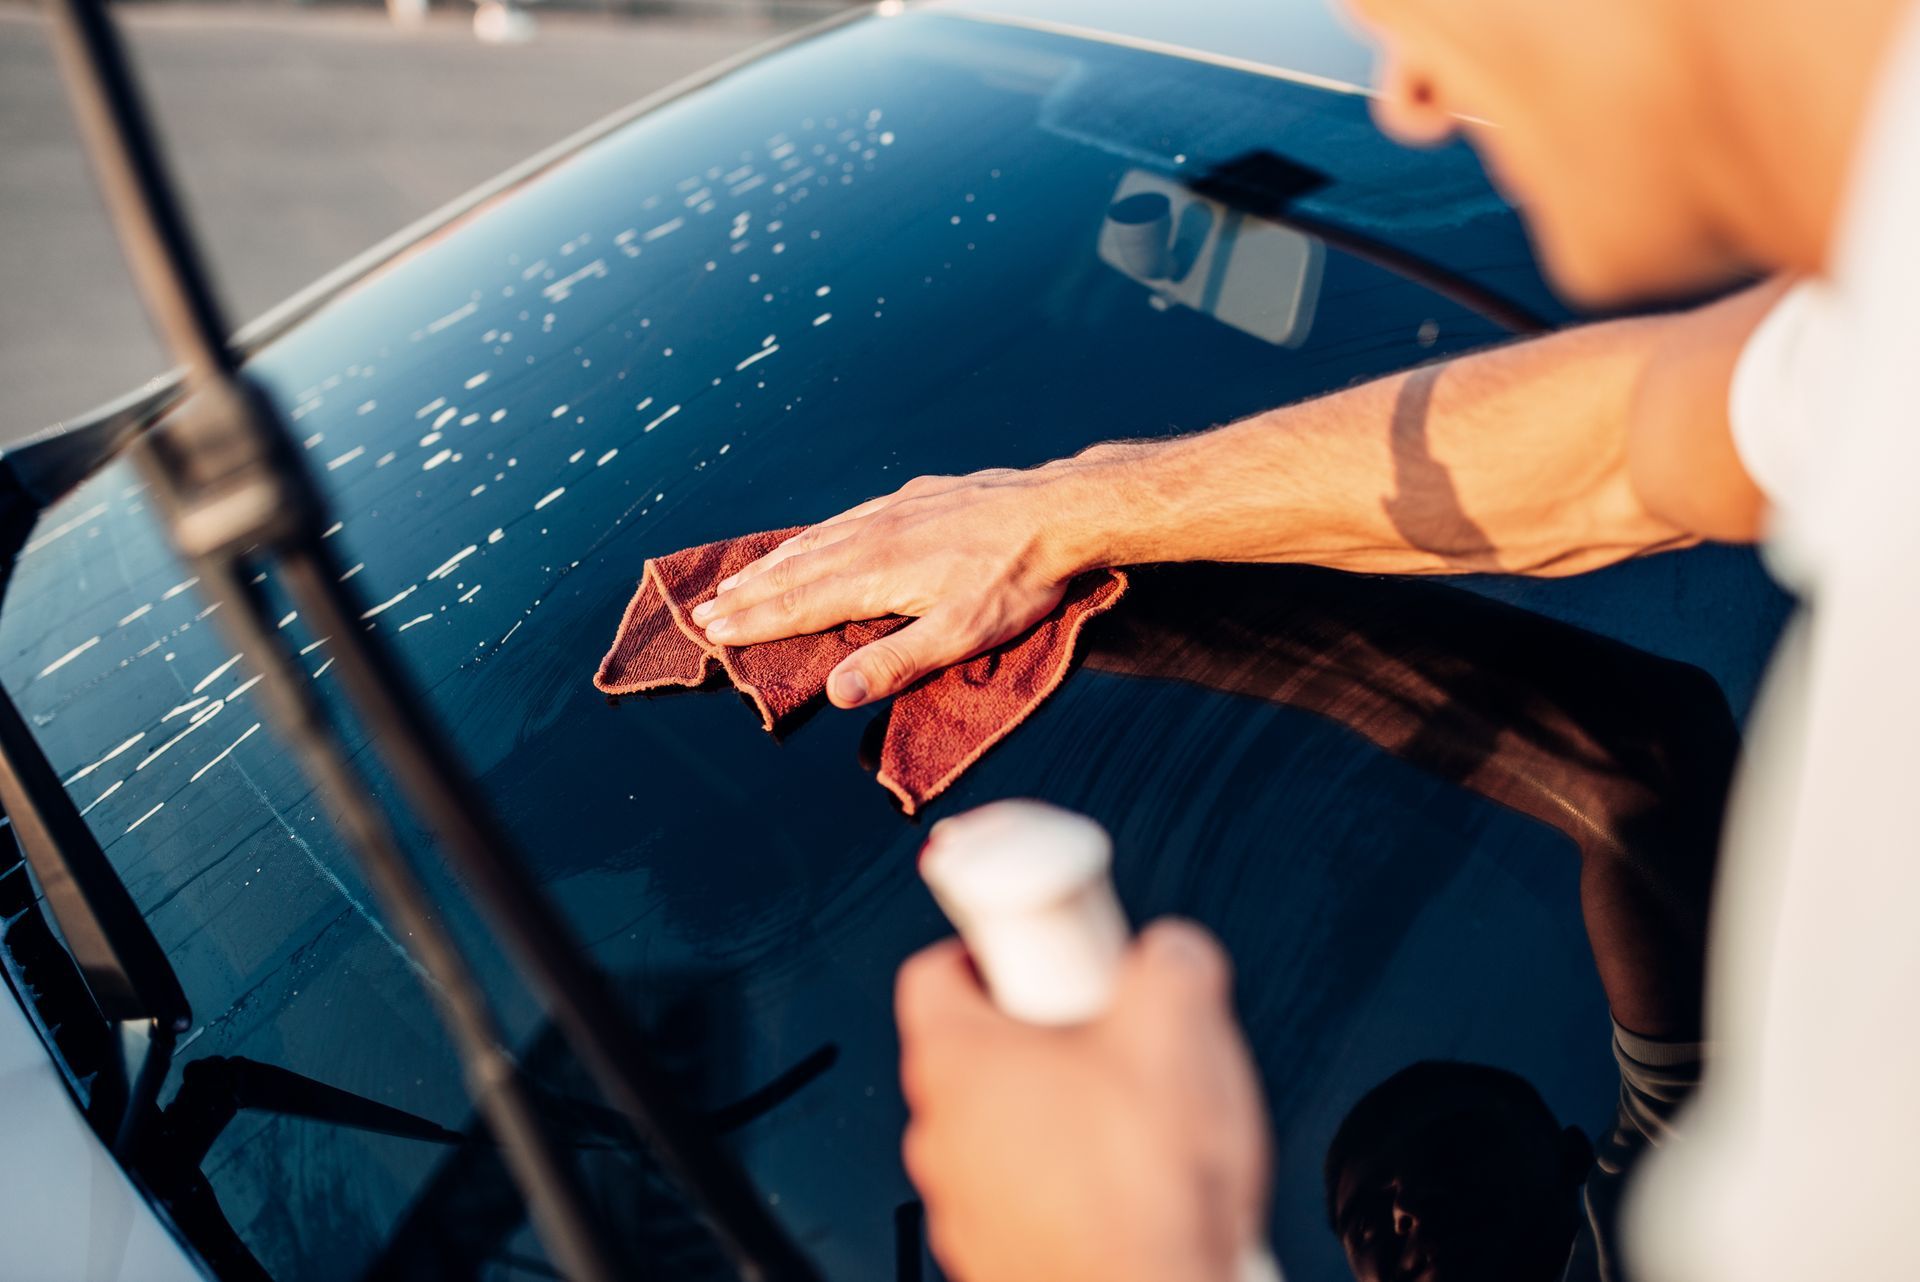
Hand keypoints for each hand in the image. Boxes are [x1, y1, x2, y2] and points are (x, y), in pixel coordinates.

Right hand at [688, 461, 1119, 707]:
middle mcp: (874, 537)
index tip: (713, 631)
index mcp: (878, 574)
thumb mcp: (963, 634)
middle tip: (703, 610)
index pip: (801, 605)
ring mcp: (894, 512)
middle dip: (747, 594)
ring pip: (817, 541)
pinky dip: (813, 534)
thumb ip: (898, 662)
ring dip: (773, 564)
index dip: (754, 621)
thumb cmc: (1018, 579)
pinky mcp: (916, 496)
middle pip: (796, 571)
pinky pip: (846, 518)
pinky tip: (811, 539)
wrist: (1060, 509)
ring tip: (739, 578)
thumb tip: (836, 691)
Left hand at [896, 921, 1269, 1281]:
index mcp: (957, 1059)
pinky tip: (1127, 1186)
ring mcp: (964, 1202)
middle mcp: (942, 1132)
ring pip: (1000, 1128)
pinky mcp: (995, 1254)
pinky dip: (1065, 1183)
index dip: (990, 949)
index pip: (934, 971)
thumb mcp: (1179, 1031)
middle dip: (1040, 1034)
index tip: (1036, 951)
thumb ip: (1171, 962)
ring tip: (1127, 1119)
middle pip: (975, 1050)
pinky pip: (1023, 1195)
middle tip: (1100, 1033)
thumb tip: (1172, 953)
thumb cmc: (1138, 1197)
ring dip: (1054, 1115)